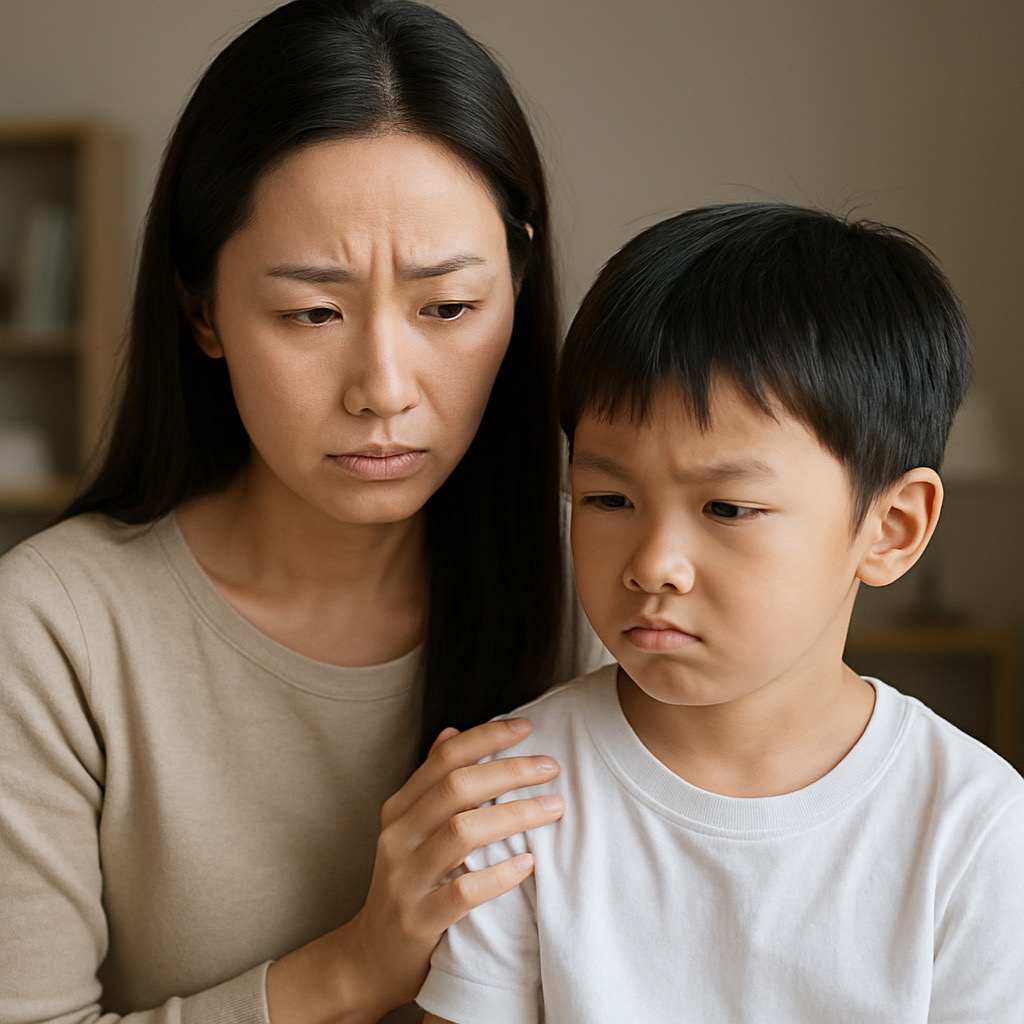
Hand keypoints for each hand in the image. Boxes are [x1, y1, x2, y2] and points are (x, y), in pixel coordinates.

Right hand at [266, 718, 563, 1023]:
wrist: (369, 959)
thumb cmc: (405, 885)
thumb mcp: (409, 830)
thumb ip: (430, 784)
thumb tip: (451, 731)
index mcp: (400, 810)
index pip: (444, 758)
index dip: (485, 736)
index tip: (526, 727)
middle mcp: (398, 837)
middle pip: (457, 787)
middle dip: (509, 770)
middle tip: (551, 766)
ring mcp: (406, 879)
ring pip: (462, 831)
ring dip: (514, 814)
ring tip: (553, 807)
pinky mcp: (419, 920)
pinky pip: (463, 892)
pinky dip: (499, 875)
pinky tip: (529, 864)